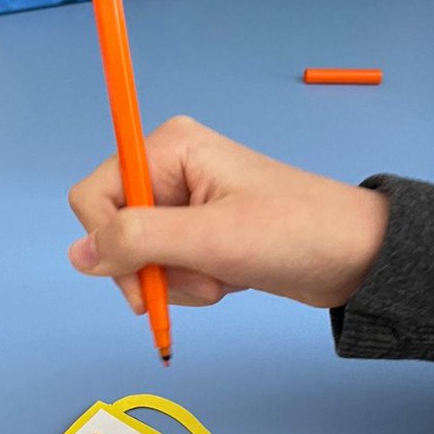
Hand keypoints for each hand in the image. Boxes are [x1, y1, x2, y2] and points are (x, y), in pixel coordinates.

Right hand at [67, 115, 388, 310]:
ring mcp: (186, 203)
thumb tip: (77, 256)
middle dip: (151, 268)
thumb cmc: (293, 234)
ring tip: (222, 277)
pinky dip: (192, 285)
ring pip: (140, 258)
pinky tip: (227, 279)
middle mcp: (171, 169)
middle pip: (115, 231)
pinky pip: (168, 268)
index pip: (93, 197)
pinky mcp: (201, 233)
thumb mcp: (208, 240)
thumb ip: (136, 243)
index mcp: (169, 148)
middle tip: (198, 277)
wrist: (356, 258)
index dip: (109, 243)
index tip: (143, 274)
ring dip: (175, 282)